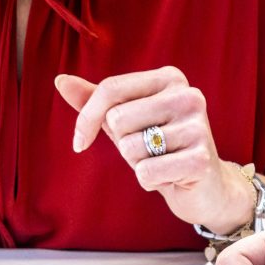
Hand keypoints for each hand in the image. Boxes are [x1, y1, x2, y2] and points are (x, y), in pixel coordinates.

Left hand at [56, 68, 254, 231]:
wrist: (204, 185)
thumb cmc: (160, 148)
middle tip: (148, 150)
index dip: (86, 119)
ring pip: (130, 147)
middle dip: (122, 143)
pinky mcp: (201, 158)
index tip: (80, 141)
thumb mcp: (125, 121)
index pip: (110, 89)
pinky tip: (170, 177)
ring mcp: (198, 126)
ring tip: (161, 162)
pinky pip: (146, 172)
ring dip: (137, 163)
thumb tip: (60, 80)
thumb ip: (95, 101)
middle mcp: (188, 95)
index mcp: (170, 78)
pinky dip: (149, 181)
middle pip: (117, 119)